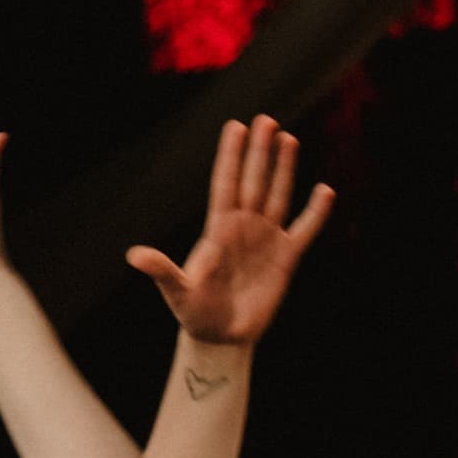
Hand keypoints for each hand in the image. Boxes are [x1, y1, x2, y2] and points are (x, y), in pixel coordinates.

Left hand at [126, 116, 333, 347]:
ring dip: (284, 169)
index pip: (225, 185)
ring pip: (277, 196)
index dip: (231, 157)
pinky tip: (324, 191)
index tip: (235, 127)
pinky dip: (314, 212)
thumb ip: (161, 270)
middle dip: (259, 152)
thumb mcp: (177, 291)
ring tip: (288, 139)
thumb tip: (133, 256)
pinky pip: (304, 230)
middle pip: (253, 182)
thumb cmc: (195, 313)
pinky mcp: (285, 258)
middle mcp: (243, 227)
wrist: (220, 337)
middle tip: (266, 120)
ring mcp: (265, 239)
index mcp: (217, 230)